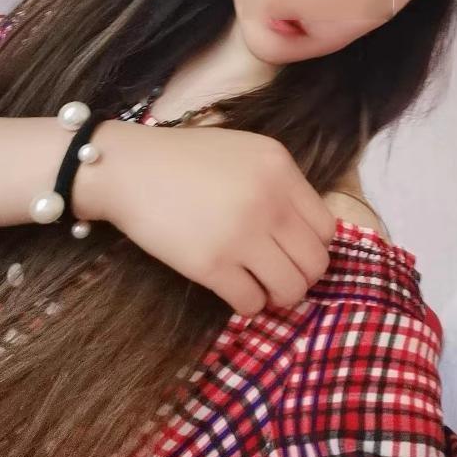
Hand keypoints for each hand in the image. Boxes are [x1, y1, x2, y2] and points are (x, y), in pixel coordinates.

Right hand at [79, 120, 336, 316]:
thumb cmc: (186, 159)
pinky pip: (252, 304)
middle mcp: (269, 201)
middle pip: (316, 263)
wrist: (129, 169)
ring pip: (292, 290)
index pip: (327, 228)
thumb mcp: (245, 152)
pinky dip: (248, 304)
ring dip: (279, 295)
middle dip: (301, 276)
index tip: (294, 250)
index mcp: (280, 168)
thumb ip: (280, 184)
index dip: (314, 246)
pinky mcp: (212, 265)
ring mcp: (242, 234)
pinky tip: (234, 289)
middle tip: (279, 274)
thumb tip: (304, 230)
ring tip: (260, 286)